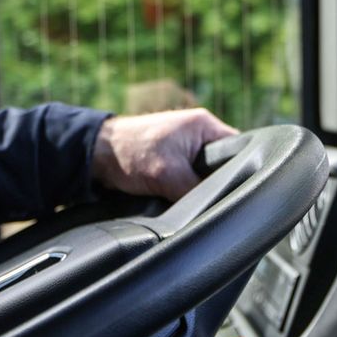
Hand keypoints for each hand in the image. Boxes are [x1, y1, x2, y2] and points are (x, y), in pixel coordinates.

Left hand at [91, 108, 239, 200]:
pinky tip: (180, 198)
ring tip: (190, 197)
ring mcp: (186, 149)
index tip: (236, 191)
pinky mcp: (173, 162)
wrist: (96, 156)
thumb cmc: (129, 152)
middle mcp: (199, 134)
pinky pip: (190, 180)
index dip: (241, 172)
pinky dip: (185, 190)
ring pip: (205, 176)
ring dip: (197, 189)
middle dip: (217, 184)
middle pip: (223, 166)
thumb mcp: (169, 175)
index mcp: (205, 125)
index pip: (240, 150)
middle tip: (211, 198)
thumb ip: (196, 191)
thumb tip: (212, 211)